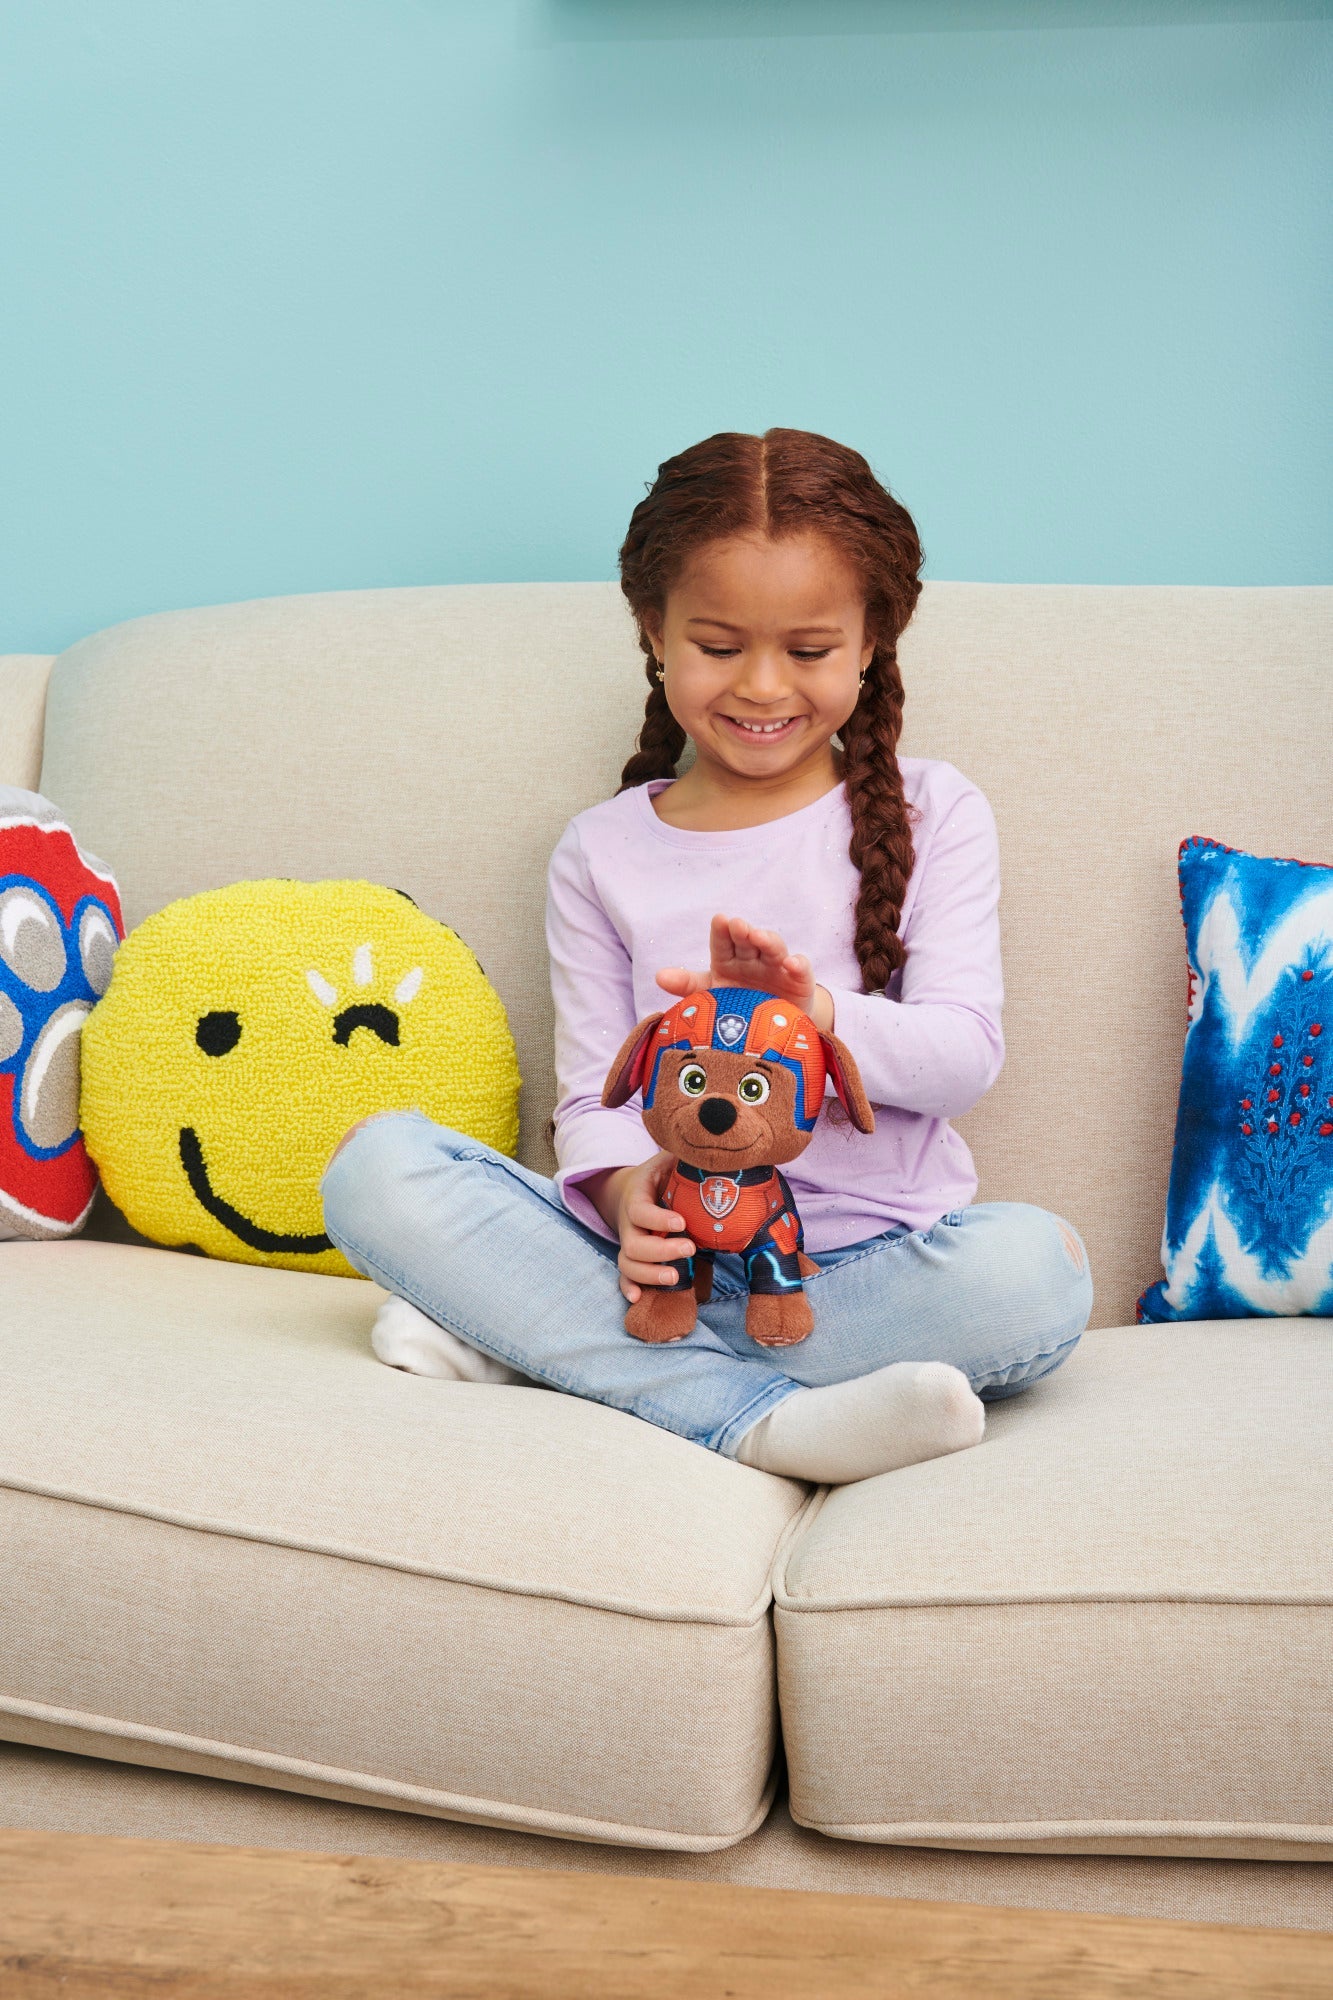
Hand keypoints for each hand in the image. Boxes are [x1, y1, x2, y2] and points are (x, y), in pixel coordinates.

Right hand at [585, 1153, 694, 1303]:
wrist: (633, 1188)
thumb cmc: (659, 1174)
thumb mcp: (668, 1159)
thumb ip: (684, 1155)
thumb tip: (713, 1147)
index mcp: (636, 1196)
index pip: (639, 1211)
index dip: (658, 1220)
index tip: (682, 1223)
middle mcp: (629, 1223)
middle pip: (634, 1244)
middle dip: (661, 1251)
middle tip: (690, 1248)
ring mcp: (629, 1242)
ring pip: (628, 1264)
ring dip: (649, 1274)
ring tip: (676, 1276)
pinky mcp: (632, 1257)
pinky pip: (624, 1276)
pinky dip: (628, 1287)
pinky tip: (639, 1298)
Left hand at [657, 913, 834, 1031]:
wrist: (772, 1030)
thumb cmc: (736, 1006)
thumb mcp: (711, 995)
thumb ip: (686, 985)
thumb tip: (659, 976)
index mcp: (728, 960)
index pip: (723, 941)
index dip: (722, 930)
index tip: (719, 920)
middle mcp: (753, 959)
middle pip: (747, 940)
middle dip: (742, 931)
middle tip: (736, 925)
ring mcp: (777, 967)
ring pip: (773, 948)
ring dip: (767, 940)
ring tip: (758, 936)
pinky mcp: (798, 980)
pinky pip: (800, 969)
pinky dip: (798, 964)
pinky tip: (791, 963)